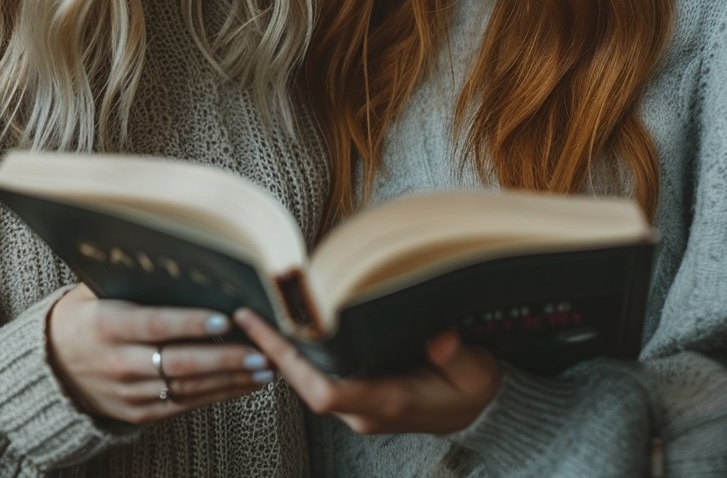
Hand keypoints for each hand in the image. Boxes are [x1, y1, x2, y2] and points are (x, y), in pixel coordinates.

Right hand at [47, 284, 274, 423]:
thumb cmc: (86, 314)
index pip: (155, 324)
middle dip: (224, 358)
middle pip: (179, 363)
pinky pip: (183, 405)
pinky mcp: (137, 414)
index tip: (225, 318)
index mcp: (107, 325)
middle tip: (261, 351)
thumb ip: (136, 278)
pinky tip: (244, 384)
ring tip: (265, 367)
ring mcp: (128, 393)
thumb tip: (184, 257)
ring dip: (230, 380)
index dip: (190, 323)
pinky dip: (217, 395)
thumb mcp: (97, 290)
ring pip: (187, 388)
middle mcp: (118, 362)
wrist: (50, 367)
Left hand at [234, 307, 501, 434]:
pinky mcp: (360, 396)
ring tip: (257, 317)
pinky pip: (320, 377)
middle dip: (275, 351)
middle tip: (248, 314)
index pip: (326, 391)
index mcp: (388, 400)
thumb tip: (438, 338)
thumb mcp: (476, 371)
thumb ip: (455, 355)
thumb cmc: (473, 388)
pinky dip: (300, 355)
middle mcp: (366, 409)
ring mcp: (360, 405)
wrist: (478, 412)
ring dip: (283, 353)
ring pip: (310, 381)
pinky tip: (286, 331)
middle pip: (306, 384)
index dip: (294, 364)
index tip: (270, 334)